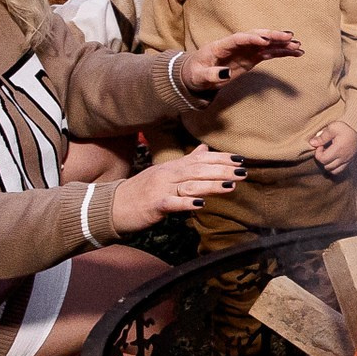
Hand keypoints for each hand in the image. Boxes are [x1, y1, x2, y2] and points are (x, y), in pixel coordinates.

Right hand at [112, 149, 241, 230]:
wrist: (113, 206)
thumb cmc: (141, 191)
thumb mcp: (164, 173)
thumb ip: (186, 162)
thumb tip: (204, 149)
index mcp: (172, 167)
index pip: (200, 159)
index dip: (221, 159)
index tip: (241, 160)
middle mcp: (167, 175)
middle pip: (198, 170)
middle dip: (222, 170)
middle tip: (243, 172)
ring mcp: (160, 189)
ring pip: (189, 185)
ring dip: (211, 185)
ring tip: (230, 186)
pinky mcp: (153, 206)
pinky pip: (171, 203)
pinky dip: (186, 204)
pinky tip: (201, 205)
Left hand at [182, 30, 302, 93]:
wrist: (196, 74)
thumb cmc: (195, 74)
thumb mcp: (199, 77)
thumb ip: (212, 74)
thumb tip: (226, 73)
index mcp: (221, 46)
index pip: (239, 38)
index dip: (252, 38)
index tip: (265, 41)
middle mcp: (236, 45)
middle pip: (256, 36)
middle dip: (273, 36)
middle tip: (289, 37)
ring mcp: (245, 50)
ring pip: (266, 43)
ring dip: (282, 44)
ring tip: (298, 46)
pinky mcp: (251, 58)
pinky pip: (269, 53)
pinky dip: (282, 52)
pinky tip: (296, 52)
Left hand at [308, 120, 356, 176]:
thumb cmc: (345, 128)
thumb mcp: (333, 127)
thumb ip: (322, 136)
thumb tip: (312, 143)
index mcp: (338, 149)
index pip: (323, 159)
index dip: (318, 153)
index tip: (320, 146)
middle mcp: (343, 158)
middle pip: (327, 166)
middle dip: (323, 159)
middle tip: (324, 150)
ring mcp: (347, 161)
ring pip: (334, 171)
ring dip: (328, 165)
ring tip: (328, 156)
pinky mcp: (350, 162)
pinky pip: (340, 171)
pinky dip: (335, 168)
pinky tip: (333, 160)